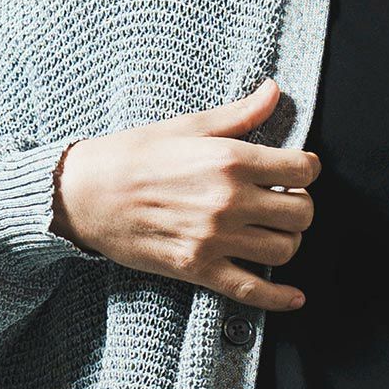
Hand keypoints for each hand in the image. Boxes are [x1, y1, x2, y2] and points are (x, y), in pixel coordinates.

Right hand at [51, 77, 318, 311]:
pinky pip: (253, 290)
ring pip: (285, 249)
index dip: (306, 169)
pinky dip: (280, 297)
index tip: (297, 170)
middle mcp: (227, 201)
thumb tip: (274, 91)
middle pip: (301, 213)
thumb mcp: (187, 126)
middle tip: (283, 200)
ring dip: (287, 240)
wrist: (81, 194)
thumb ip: (239, 114)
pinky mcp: (198, 269)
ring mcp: (214, 239)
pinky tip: (295, 296)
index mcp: (229, 160)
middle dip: (299, 205)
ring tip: (271, 230)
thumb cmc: (132, 155)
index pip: (302, 170)